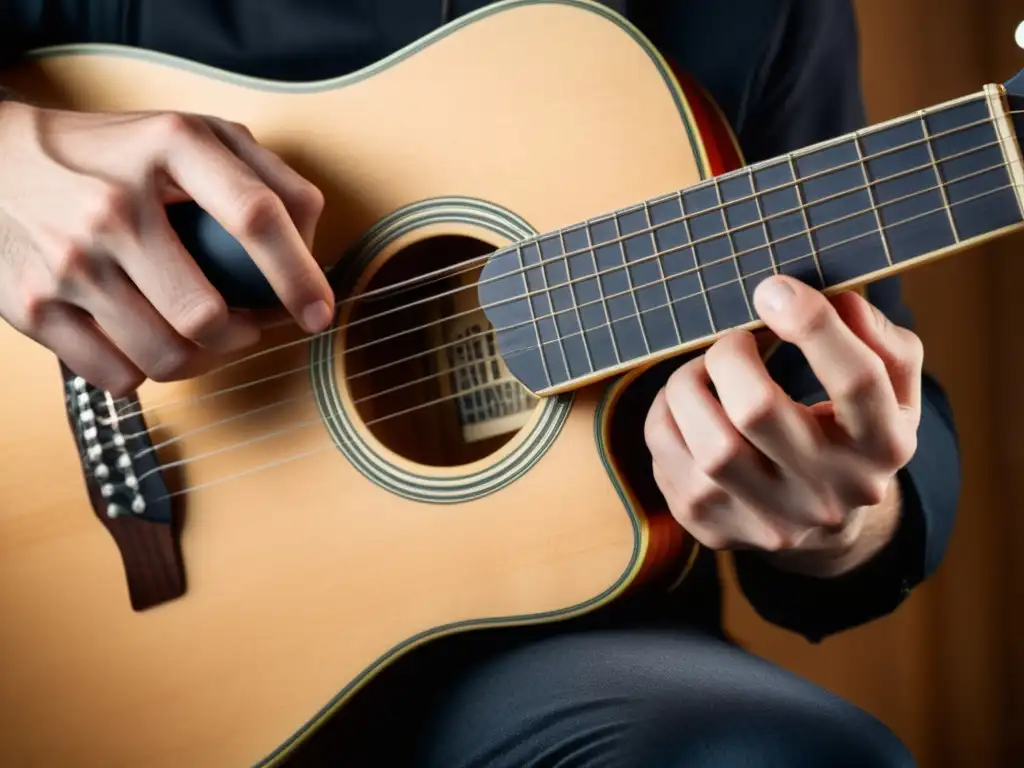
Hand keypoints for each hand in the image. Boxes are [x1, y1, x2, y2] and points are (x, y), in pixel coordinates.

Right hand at [0, 99, 333, 394]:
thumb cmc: (115, 155)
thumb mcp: (192, 135)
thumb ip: (265, 176)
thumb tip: (310, 241)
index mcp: (168, 149)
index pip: (254, 217)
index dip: (298, 275)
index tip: (319, 313)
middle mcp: (113, 206)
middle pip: (206, 316)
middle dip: (239, 335)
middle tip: (241, 325)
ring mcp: (68, 260)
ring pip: (166, 358)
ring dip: (199, 360)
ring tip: (198, 335)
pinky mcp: (32, 306)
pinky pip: (117, 377)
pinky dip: (144, 372)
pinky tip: (144, 338)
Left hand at [644, 274, 921, 577]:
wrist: (823, 526)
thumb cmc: (850, 433)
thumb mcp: (891, 388)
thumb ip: (878, 338)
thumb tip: (838, 300)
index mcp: (882, 448)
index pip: (856, 381)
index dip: (813, 324)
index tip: (773, 289)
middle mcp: (827, 494)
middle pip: (755, 410)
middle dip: (730, 355)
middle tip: (736, 340)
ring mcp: (766, 520)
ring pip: (704, 441)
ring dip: (690, 384)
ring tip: (707, 371)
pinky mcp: (713, 527)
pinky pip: (664, 449)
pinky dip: (667, 410)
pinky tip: (692, 406)